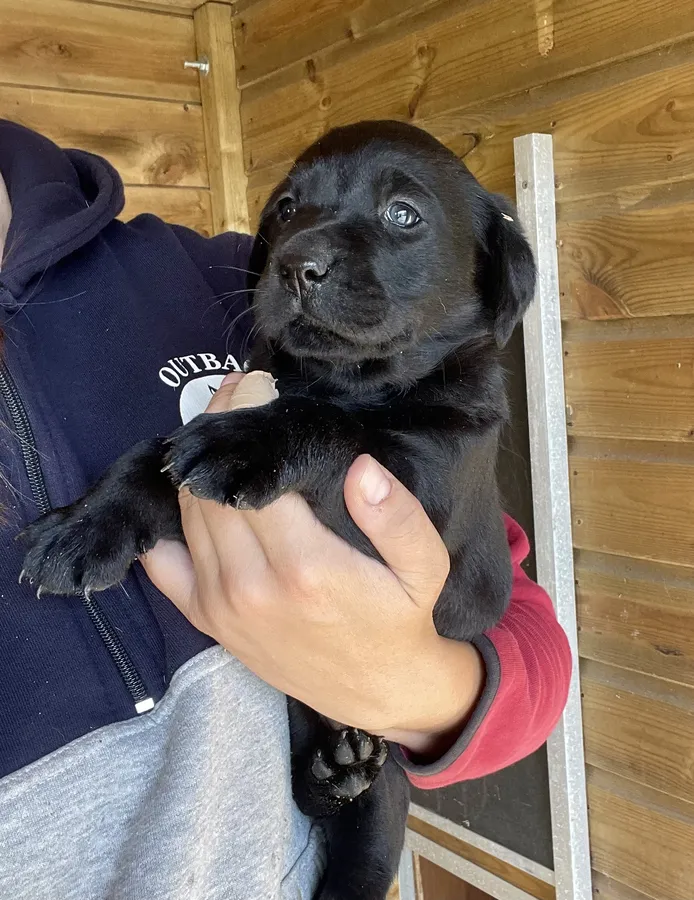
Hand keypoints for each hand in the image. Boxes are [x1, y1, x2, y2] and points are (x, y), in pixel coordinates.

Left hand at [141, 373, 483, 755]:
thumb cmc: (400, 619)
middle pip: (209, 488)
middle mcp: (249, 586)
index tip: (258, 383)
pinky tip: (190, 490)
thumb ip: (398, 517)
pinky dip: (167, 520)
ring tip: (217, 426)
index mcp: (304, 566)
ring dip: (194, 465)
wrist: (377, 690)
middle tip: (235, 391)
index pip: (253, 475)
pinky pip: (162, 562)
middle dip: (215, 428)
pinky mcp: (206, 621)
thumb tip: (361, 468)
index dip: (248, 420)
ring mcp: (220, 606)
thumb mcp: (425, 567)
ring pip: (185, 515)